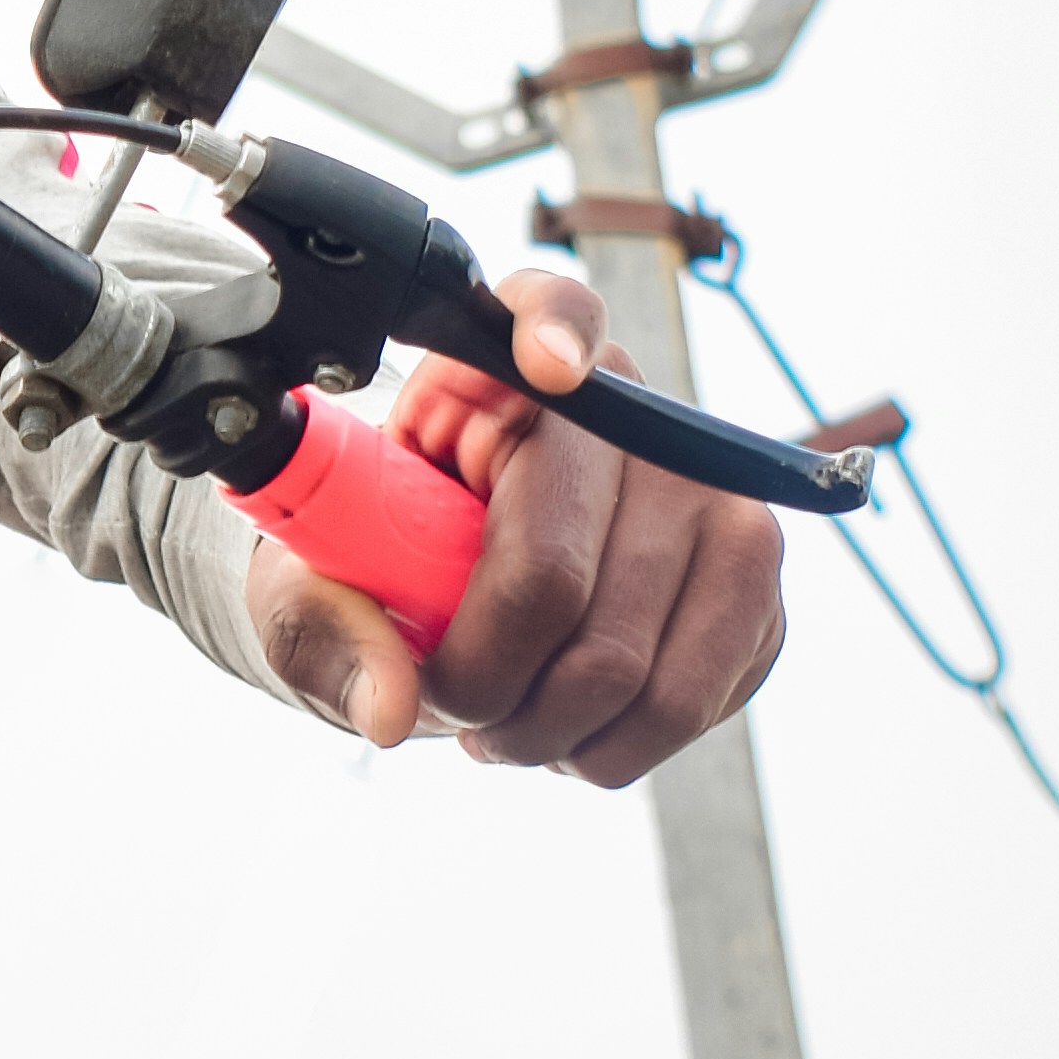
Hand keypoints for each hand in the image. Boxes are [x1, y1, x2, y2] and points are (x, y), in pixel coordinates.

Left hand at [241, 257, 787, 781]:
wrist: (453, 597)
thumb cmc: (379, 565)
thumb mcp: (310, 586)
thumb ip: (326, 632)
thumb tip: (390, 707)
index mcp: (498, 370)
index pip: (548, 312)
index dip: (552, 333)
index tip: (544, 369)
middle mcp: (622, 409)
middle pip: (561, 578)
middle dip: (487, 686)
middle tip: (450, 703)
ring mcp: (706, 490)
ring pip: (636, 666)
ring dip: (553, 736)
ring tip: (504, 728)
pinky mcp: (747, 576)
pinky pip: (695, 696)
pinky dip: (617, 747)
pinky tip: (571, 728)